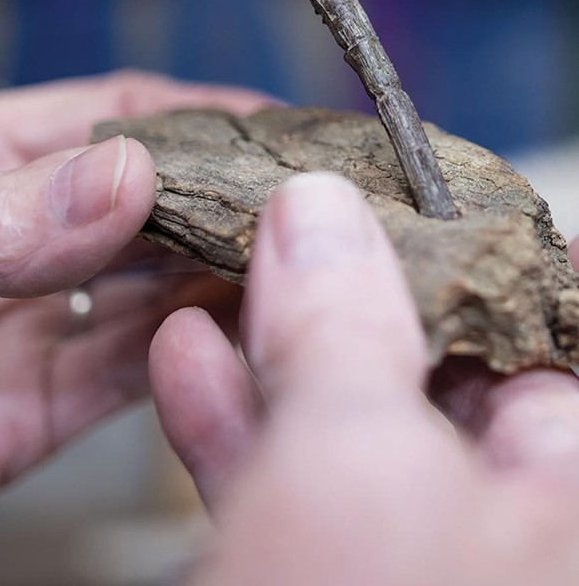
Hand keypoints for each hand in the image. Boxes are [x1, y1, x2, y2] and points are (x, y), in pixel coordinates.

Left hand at [0, 71, 267, 584]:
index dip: (192, 114)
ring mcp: (13, 326)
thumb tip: (127, 176)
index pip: (96, 115)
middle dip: (223, 197)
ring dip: (217, 277)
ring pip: (144, 289)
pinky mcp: (20, 416)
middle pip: (137, 201)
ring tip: (300, 269)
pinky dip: (185, 358)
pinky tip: (238, 342)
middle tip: (319, 204)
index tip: (281, 126)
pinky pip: (122, 376)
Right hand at [151, 174, 578, 584]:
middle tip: (298, 207)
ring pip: (347, 425)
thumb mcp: (353, 462)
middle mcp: (502, 525)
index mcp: (558, 495)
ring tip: (220, 264)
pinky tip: (187, 360)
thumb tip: (318, 211)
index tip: (416, 182)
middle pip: (438, 364)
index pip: (548, 327)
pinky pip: (286, 487)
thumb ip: (341, 325)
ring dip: (268, 342)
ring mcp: (409, 557)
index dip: (484, 243)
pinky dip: (233, 421)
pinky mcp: (325, 579)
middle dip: (348, 282)